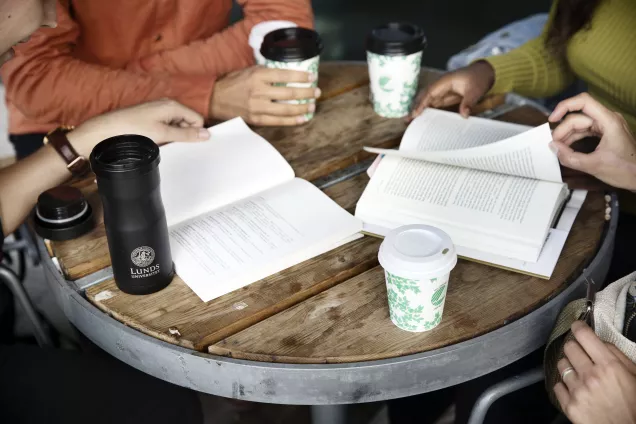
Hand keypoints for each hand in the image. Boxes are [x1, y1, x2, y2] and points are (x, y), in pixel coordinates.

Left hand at [69, 100, 208, 155]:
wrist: (104, 132)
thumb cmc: (131, 129)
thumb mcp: (163, 134)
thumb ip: (186, 134)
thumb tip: (206, 134)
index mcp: (172, 105)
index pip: (197, 119)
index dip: (195, 133)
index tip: (189, 144)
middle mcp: (166, 105)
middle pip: (188, 122)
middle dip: (185, 134)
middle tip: (172, 144)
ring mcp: (157, 111)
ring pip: (177, 126)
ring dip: (173, 136)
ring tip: (160, 142)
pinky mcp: (150, 118)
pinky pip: (166, 127)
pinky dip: (164, 136)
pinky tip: (155, 142)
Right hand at [210, 66, 320, 125]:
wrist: (214, 99)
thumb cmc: (233, 83)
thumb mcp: (248, 71)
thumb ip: (266, 73)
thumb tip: (287, 74)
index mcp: (257, 75)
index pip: (285, 75)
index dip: (301, 76)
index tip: (312, 76)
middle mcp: (259, 91)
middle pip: (289, 93)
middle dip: (306, 93)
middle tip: (317, 92)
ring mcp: (258, 107)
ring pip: (286, 109)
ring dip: (302, 108)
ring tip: (312, 106)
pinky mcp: (256, 119)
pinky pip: (278, 121)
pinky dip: (292, 120)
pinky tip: (301, 118)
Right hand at [411, 61, 494, 118]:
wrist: (484, 73)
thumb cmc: (479, 78)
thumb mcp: (476, 91)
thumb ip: (469, 102)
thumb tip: (464, 115)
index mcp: (445, 81)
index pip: (430, 92)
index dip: (422, 103)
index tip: (416, 113)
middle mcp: (440, 85)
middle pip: (424, 96)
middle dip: (415, 107)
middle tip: (407, 119)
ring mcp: (442, 90)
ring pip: (426, 100)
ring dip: (418, 109)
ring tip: (410, 121)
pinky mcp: (444, 96)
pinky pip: (433, 103)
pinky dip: (426, 110)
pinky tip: (422, 119)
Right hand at [549, 93, 635, 189]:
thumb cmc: (624, 170)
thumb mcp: (594, 166)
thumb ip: (570, 157)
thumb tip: (553, 147)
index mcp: (608, 121)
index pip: (583, 102)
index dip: (565, 107)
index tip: (552, 120)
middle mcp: (608, 119)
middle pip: (579, 116)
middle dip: (564, 129)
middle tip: (554, 145)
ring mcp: (607, 125)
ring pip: (581, 123)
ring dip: (567, 134)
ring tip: (558, 148)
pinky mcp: (606, 132)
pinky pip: (586, 130)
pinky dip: (575, 137)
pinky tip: (567, 147)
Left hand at [555, 321, 635, 423]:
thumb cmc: (635, 405)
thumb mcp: (635, 376)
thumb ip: (618, 356)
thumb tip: (601, 341)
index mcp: (609, 366)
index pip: (584, 336)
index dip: (579, 327)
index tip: (577, 326)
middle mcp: (590, 376)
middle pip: (569, 347)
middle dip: (574, 347)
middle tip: (580, 353)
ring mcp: (578, 391)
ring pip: (561, 365)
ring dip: (568, 366)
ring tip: (578, 373)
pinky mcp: (569, 406)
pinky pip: (557, 386)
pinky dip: (564, 386)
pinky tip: (574, 389)